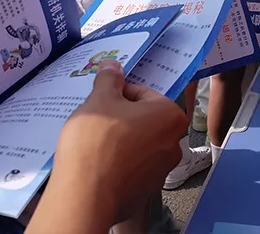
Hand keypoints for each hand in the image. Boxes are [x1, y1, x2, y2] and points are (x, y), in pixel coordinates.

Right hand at [29, 60, 186, 231]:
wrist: (85, 195)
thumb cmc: (97, 140)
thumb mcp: (100, 99)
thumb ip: (109, 79)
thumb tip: (113, 64)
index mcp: (171, 116)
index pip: (143, 93)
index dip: (118, 94)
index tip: (101, 101)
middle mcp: (174, 144)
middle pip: (143, 119)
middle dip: (120, 117)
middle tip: (95, 121)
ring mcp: (161, 171)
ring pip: (137, 144)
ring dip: (119, 140)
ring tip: (93, 144)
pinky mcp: (145, 192)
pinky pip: (130, 168)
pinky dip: (117, 164)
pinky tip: (97, 164)